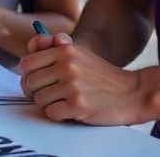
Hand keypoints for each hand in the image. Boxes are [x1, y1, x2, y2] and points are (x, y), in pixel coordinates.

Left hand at [17, 33, 145, 124]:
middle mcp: (67, 65)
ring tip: (63, 102)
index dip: (27, 76)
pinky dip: (57, 115)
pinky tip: (70, 110)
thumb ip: (54, 48)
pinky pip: (51, 113)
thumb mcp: (79, 54)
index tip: (35, 83)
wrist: (132, 93)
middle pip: (30, 83)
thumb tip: (31, 46)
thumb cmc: (101, 76)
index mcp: (65, 50)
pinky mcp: (78, 105)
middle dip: (35, 92)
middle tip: (49, 95)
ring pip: (39, 99)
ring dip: (48, 104)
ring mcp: (72, 85)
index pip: (26, 63)